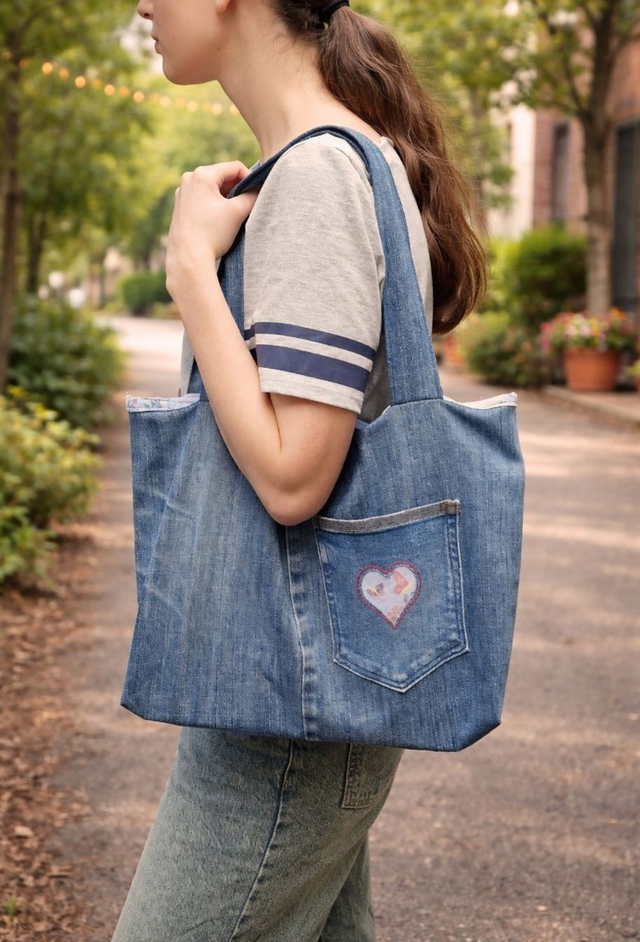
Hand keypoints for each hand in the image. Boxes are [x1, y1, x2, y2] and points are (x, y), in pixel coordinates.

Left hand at [165, 160, 258, 297]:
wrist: (188, 257)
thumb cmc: (212, 233)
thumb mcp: (237, 212)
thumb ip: (252, 196)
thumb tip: (258, 190)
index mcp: (202, 175)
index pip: (234, 168)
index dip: (250, 179)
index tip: (256, 194)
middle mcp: (189, 179)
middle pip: (222, 177)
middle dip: (236, 189)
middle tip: (246, 206)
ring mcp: (182, 193)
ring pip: (212, 189)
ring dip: (226, 198)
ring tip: (232, 216)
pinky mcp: (180, 207)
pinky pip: (202, 199)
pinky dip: (214, 205)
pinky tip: (218, 222)